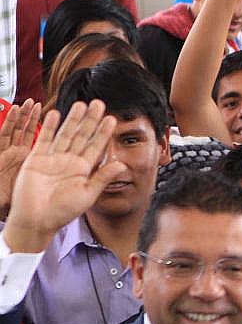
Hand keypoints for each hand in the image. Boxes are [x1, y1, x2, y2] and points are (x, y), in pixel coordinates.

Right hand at [3, 102, 123, 253]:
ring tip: (81, 104)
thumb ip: (102, 178)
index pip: (96, 146)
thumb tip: (122, 165)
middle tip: (99, 103)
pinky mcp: (36, 159)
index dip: (104, 132)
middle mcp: (70, 161)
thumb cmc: (62, 212)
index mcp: (84, 169)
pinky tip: (55, 113)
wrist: (36, 220)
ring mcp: (53, 158)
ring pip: (65, 134)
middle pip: (82, 135)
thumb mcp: (87, 195)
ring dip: (73, 119)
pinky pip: (44, 139)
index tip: (113, 119)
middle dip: (90, 120)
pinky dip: (49, 127)